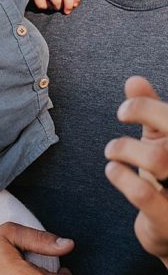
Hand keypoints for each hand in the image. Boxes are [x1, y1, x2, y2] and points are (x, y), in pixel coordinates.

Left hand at [105, 76, 167, 266]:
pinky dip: (120, 177)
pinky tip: (113, 170)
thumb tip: (134, 80)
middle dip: (142, 115)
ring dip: (124, 148)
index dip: (148, 107)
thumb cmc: (167, 178)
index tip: (124, 111)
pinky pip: (143, 194)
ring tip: (112, 152)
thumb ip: (151, 113)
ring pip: (158, 158)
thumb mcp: (161, 142)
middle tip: (120, 117)